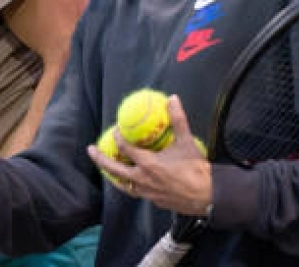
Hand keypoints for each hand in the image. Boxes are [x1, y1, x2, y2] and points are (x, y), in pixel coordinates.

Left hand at [87, 95, 212, 216]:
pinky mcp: (153, 201)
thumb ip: (177, 119)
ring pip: (123, 185)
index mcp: (148, 164)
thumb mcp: (186, 141)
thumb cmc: (196, 169)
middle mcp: (142, 179)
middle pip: (114, 169)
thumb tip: (172, 98)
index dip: (118, 136)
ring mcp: (147, 192)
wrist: (208, 195)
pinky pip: (135, 192)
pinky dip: (129, 185)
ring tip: (106, 170)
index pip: (125, 148)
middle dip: (100, 159)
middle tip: (90, 150)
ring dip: (113, 175)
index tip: (116, 128)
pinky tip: (131, 180)